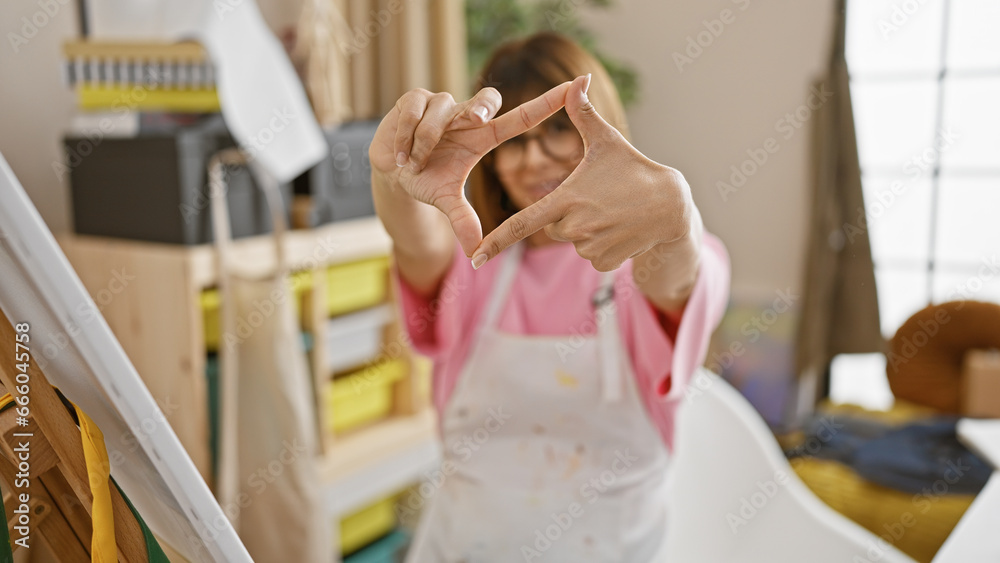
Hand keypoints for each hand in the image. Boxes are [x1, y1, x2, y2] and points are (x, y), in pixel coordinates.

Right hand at [369, 79, 578, 256]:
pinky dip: (405, 137)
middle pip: (486, 99)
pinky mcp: (414, 100)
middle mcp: (466, 116)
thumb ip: (462, 219)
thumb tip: (475, 252)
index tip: (574, 86)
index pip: (520, 118)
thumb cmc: (426, 179)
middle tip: (478, 120)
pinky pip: (413, 112)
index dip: (547, 103)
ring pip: (441, 115)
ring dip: (425, 143)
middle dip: (482, 107)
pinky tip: (398, 156)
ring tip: (412, 164)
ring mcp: (440, 105)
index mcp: (482, 137)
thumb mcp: (445, 200)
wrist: (389, 171)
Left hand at [471, 76, 694, 271]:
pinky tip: (620, 230)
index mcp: (567, 198)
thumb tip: (577, 80)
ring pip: (573, 242)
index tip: (475, 258)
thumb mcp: (606, 141)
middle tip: (597, 199)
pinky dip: (601, 246)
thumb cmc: (634, 168)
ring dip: (586, 230)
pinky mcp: (605, 262)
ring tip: (613, 212)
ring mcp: (590, 246)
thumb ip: (582, 113)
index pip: (521, 223)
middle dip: (567, 214)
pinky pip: (590, 257)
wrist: (672, 205)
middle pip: (553, 227)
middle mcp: (575, 226)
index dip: (496, 241)